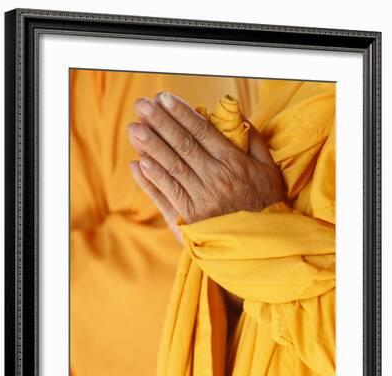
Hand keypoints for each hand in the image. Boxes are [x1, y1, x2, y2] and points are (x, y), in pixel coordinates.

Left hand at [128, 91, 285, 241]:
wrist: (264, 247)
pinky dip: (152, 179)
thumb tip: (241, 120)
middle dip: (161, 123)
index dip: (181, 114)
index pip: (202, 132)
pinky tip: (139, 163)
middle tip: (142, 106)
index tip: (164, 99)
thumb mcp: (269, 171)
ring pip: (172, 167)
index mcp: (234, 163)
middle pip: (183, 145)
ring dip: (151, 147)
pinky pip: (168, 194)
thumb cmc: (267, 206)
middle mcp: (216, 178)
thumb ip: (255, 144)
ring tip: (135, 129)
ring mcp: (202, 199)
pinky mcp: (191, 218)